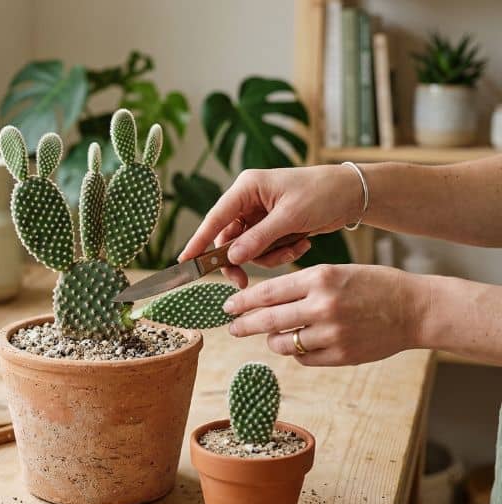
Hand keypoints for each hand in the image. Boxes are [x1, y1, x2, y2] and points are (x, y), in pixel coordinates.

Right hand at [178, 165, 364, 287]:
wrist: (353, 194)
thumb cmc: (323, 194)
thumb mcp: (290, 217)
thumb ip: (259, 238)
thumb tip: (232, 258)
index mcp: (247, 188)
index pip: (215, 217)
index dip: (198, 240)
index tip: (185, 261)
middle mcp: (248, 200)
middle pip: (228, 238)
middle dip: (240, 259)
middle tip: (242, 282)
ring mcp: (259, 214)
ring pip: (246, 248)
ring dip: (268, 256)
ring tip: (295, 248)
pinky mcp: (271, 226)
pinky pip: (264, 249)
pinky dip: (280, 253)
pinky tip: (301, 244)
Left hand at [223, 264, 426, 365]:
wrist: (414, 308)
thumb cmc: (372, 285)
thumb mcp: (335, 272)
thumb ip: (300, 286)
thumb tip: (262, 302)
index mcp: (320, 278)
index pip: (268, 292)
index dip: (243, 302)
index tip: (228, 307)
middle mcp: (323, 305)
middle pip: (268, 320)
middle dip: (244, 325)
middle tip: (232, 328)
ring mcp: (332, 333)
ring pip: (282, 343)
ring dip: (273, 340)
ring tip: (273, 336)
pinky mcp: (341, 355)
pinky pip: (303, 358)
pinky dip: (297, 352)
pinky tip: (301, 343)